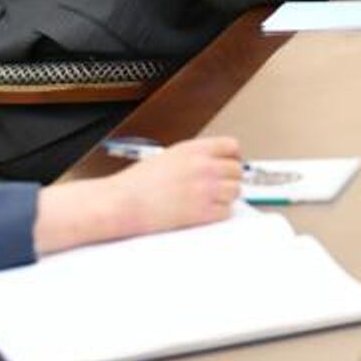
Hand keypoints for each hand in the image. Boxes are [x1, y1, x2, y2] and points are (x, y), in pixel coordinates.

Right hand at [33, 137, 242, 253]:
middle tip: (218, 186)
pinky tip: (203, 212)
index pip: (232, 146)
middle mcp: (204, 166)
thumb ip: (194, 157)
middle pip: (237, 170)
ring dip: (225, 197)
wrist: (122, 203)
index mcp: (194, 149)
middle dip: (229, 178)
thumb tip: (213, 163)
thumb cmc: (137, 183)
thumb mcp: (168, 156)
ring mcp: (206, 189)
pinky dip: (218, 214)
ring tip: (208, 200)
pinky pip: (226, 212)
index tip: (229, 164)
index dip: (232, 156)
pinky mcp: (204, 211)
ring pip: (235, 191)